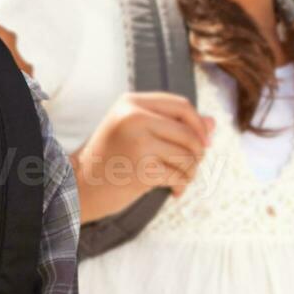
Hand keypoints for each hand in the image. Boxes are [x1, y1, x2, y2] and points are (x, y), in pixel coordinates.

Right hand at [73, 92, 213, 222]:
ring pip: (187, 155)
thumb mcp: (136, 132)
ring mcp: (138, 142)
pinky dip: (182, 185)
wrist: (79, 185)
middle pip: (188, 132)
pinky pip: (178, 175)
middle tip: (192, 166)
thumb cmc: (111, 158)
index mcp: (132, 103)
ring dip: (191, 172)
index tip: (203, 143)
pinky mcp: (141, 169)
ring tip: (182, 179)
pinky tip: (175, 191)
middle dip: (198, 153)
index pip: (182, 105)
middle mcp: (134, 118)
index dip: (198, 124)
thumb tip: (214, 123)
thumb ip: (173, 125)